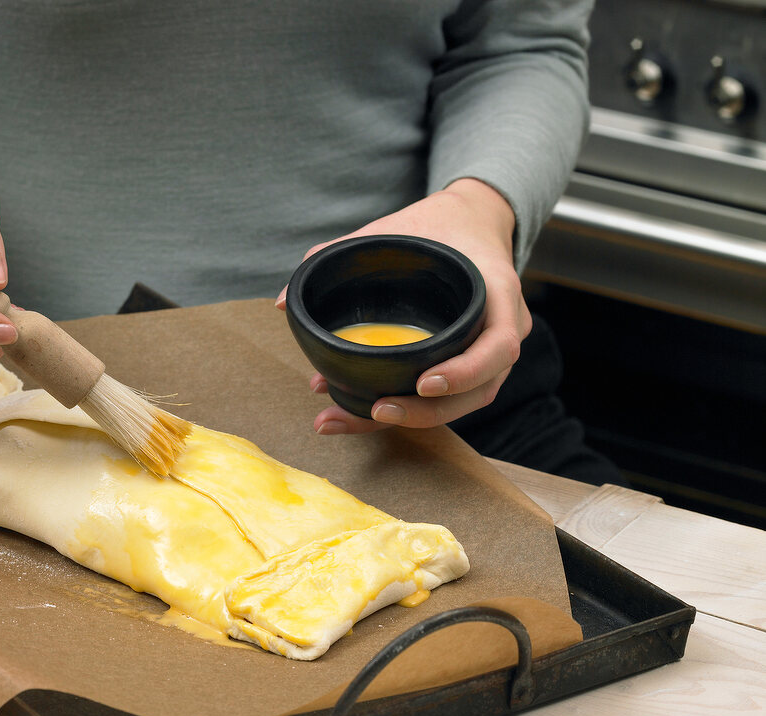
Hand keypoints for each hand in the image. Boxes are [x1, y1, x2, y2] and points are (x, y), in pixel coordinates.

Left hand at [277, 178, 530, 432]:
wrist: (470, 223)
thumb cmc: (434, 227)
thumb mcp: (393, 229)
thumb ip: (338, 254)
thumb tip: (283, 302)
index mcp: (497, 291)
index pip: (498, 346)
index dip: (465, 372)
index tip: (423, 384)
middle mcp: (504, 329)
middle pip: (478, 390)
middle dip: (427, 412)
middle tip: (377, 412)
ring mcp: (490, 353)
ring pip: (462, 403)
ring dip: (409, 419)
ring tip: (345, 418)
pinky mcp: (470, 365)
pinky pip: (447, 397)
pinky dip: (405, 408)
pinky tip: (356, 410)